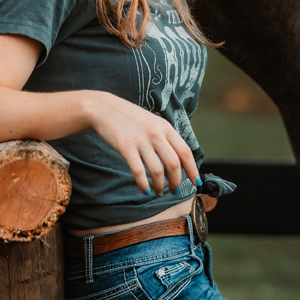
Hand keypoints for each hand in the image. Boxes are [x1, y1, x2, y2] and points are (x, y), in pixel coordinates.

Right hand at [86, 91, 200, 196]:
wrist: (104, 108)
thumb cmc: (129, 118)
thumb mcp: (152, 122)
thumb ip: (164, 137)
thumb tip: (178, 159)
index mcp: (165, 127)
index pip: (185, 152)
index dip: (192, 169)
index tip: (195, 182)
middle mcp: (156, 133)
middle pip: (174, 164)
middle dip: (176, 181)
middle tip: (173, 190)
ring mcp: (141, 140)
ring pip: (157, 170)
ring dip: (160, 186)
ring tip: (158, 192)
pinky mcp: (126, 147)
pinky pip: (138, 171)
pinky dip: (144, 184)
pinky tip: (145, 190)